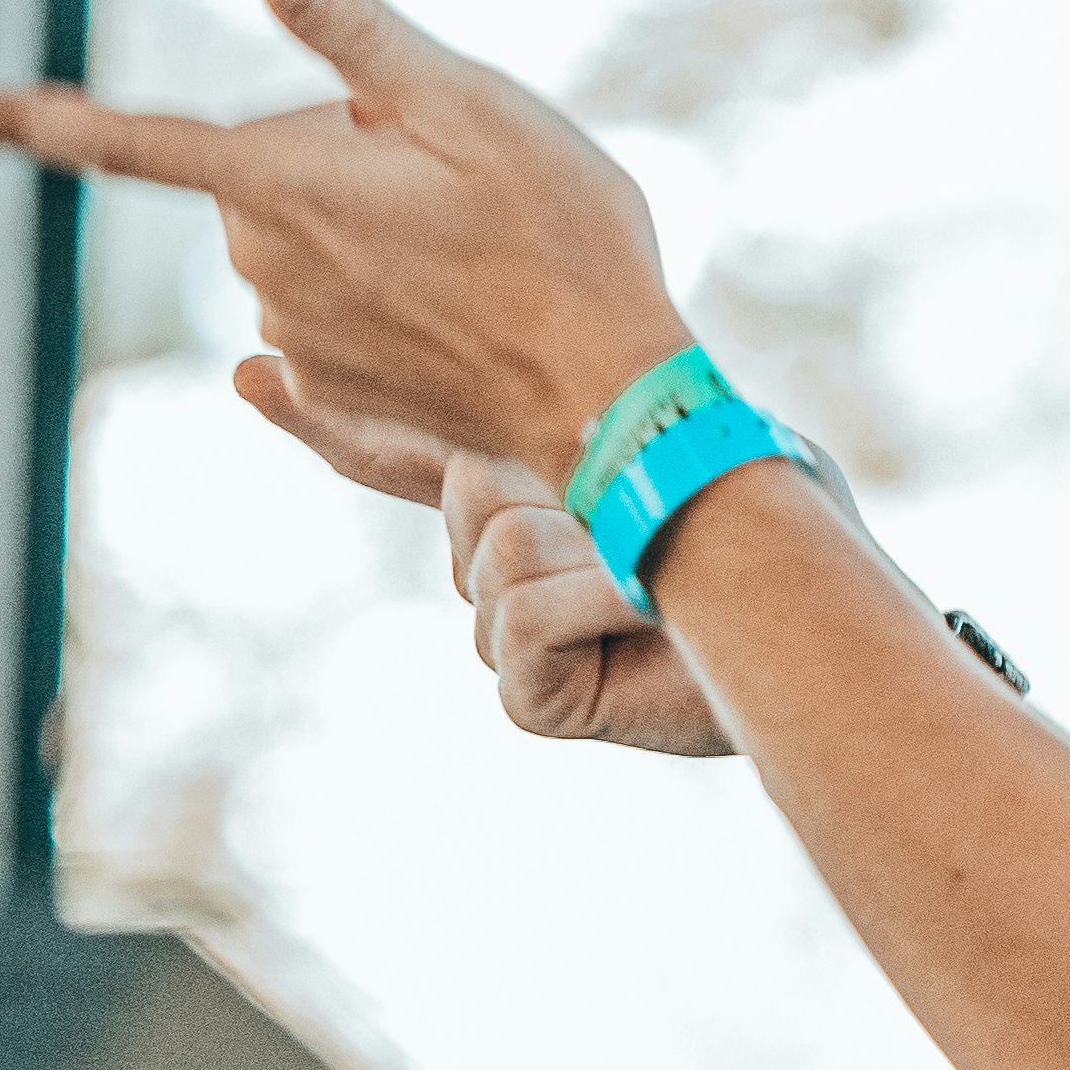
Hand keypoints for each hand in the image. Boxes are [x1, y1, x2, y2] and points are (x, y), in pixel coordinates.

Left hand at [0, 0, 680, 483]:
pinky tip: (448, 310)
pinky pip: (320, 315)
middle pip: (263, 172)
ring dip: (366, 229)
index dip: (33, 122)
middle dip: (338, 156)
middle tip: (454, 183)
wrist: (612, 404)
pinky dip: (374, 296)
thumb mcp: (479, 109)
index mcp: (281, 188)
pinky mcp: (324, 399)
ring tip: (473, 254)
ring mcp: (289, 344)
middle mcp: (262, 271)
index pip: (127, 142)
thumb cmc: (561, 240)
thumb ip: (365, 42)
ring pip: (299, 243)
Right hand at [234, 365, 733, 757]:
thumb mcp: (674, 437)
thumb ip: (577, 417)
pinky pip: (524, 623)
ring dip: (603, 556)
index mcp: (524, 492)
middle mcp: (498, 562)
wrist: (817, 635)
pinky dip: (601, 610)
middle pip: (466, 488)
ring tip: (660, 578)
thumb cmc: (773, 527)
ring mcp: (504, 633)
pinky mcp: (526, 694)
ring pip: (501, 553)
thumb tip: (503, 427)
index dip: (327, 419)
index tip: (253, 374)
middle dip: (556, 489)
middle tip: (648, 521)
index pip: (402, 451)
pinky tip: (641, 624)